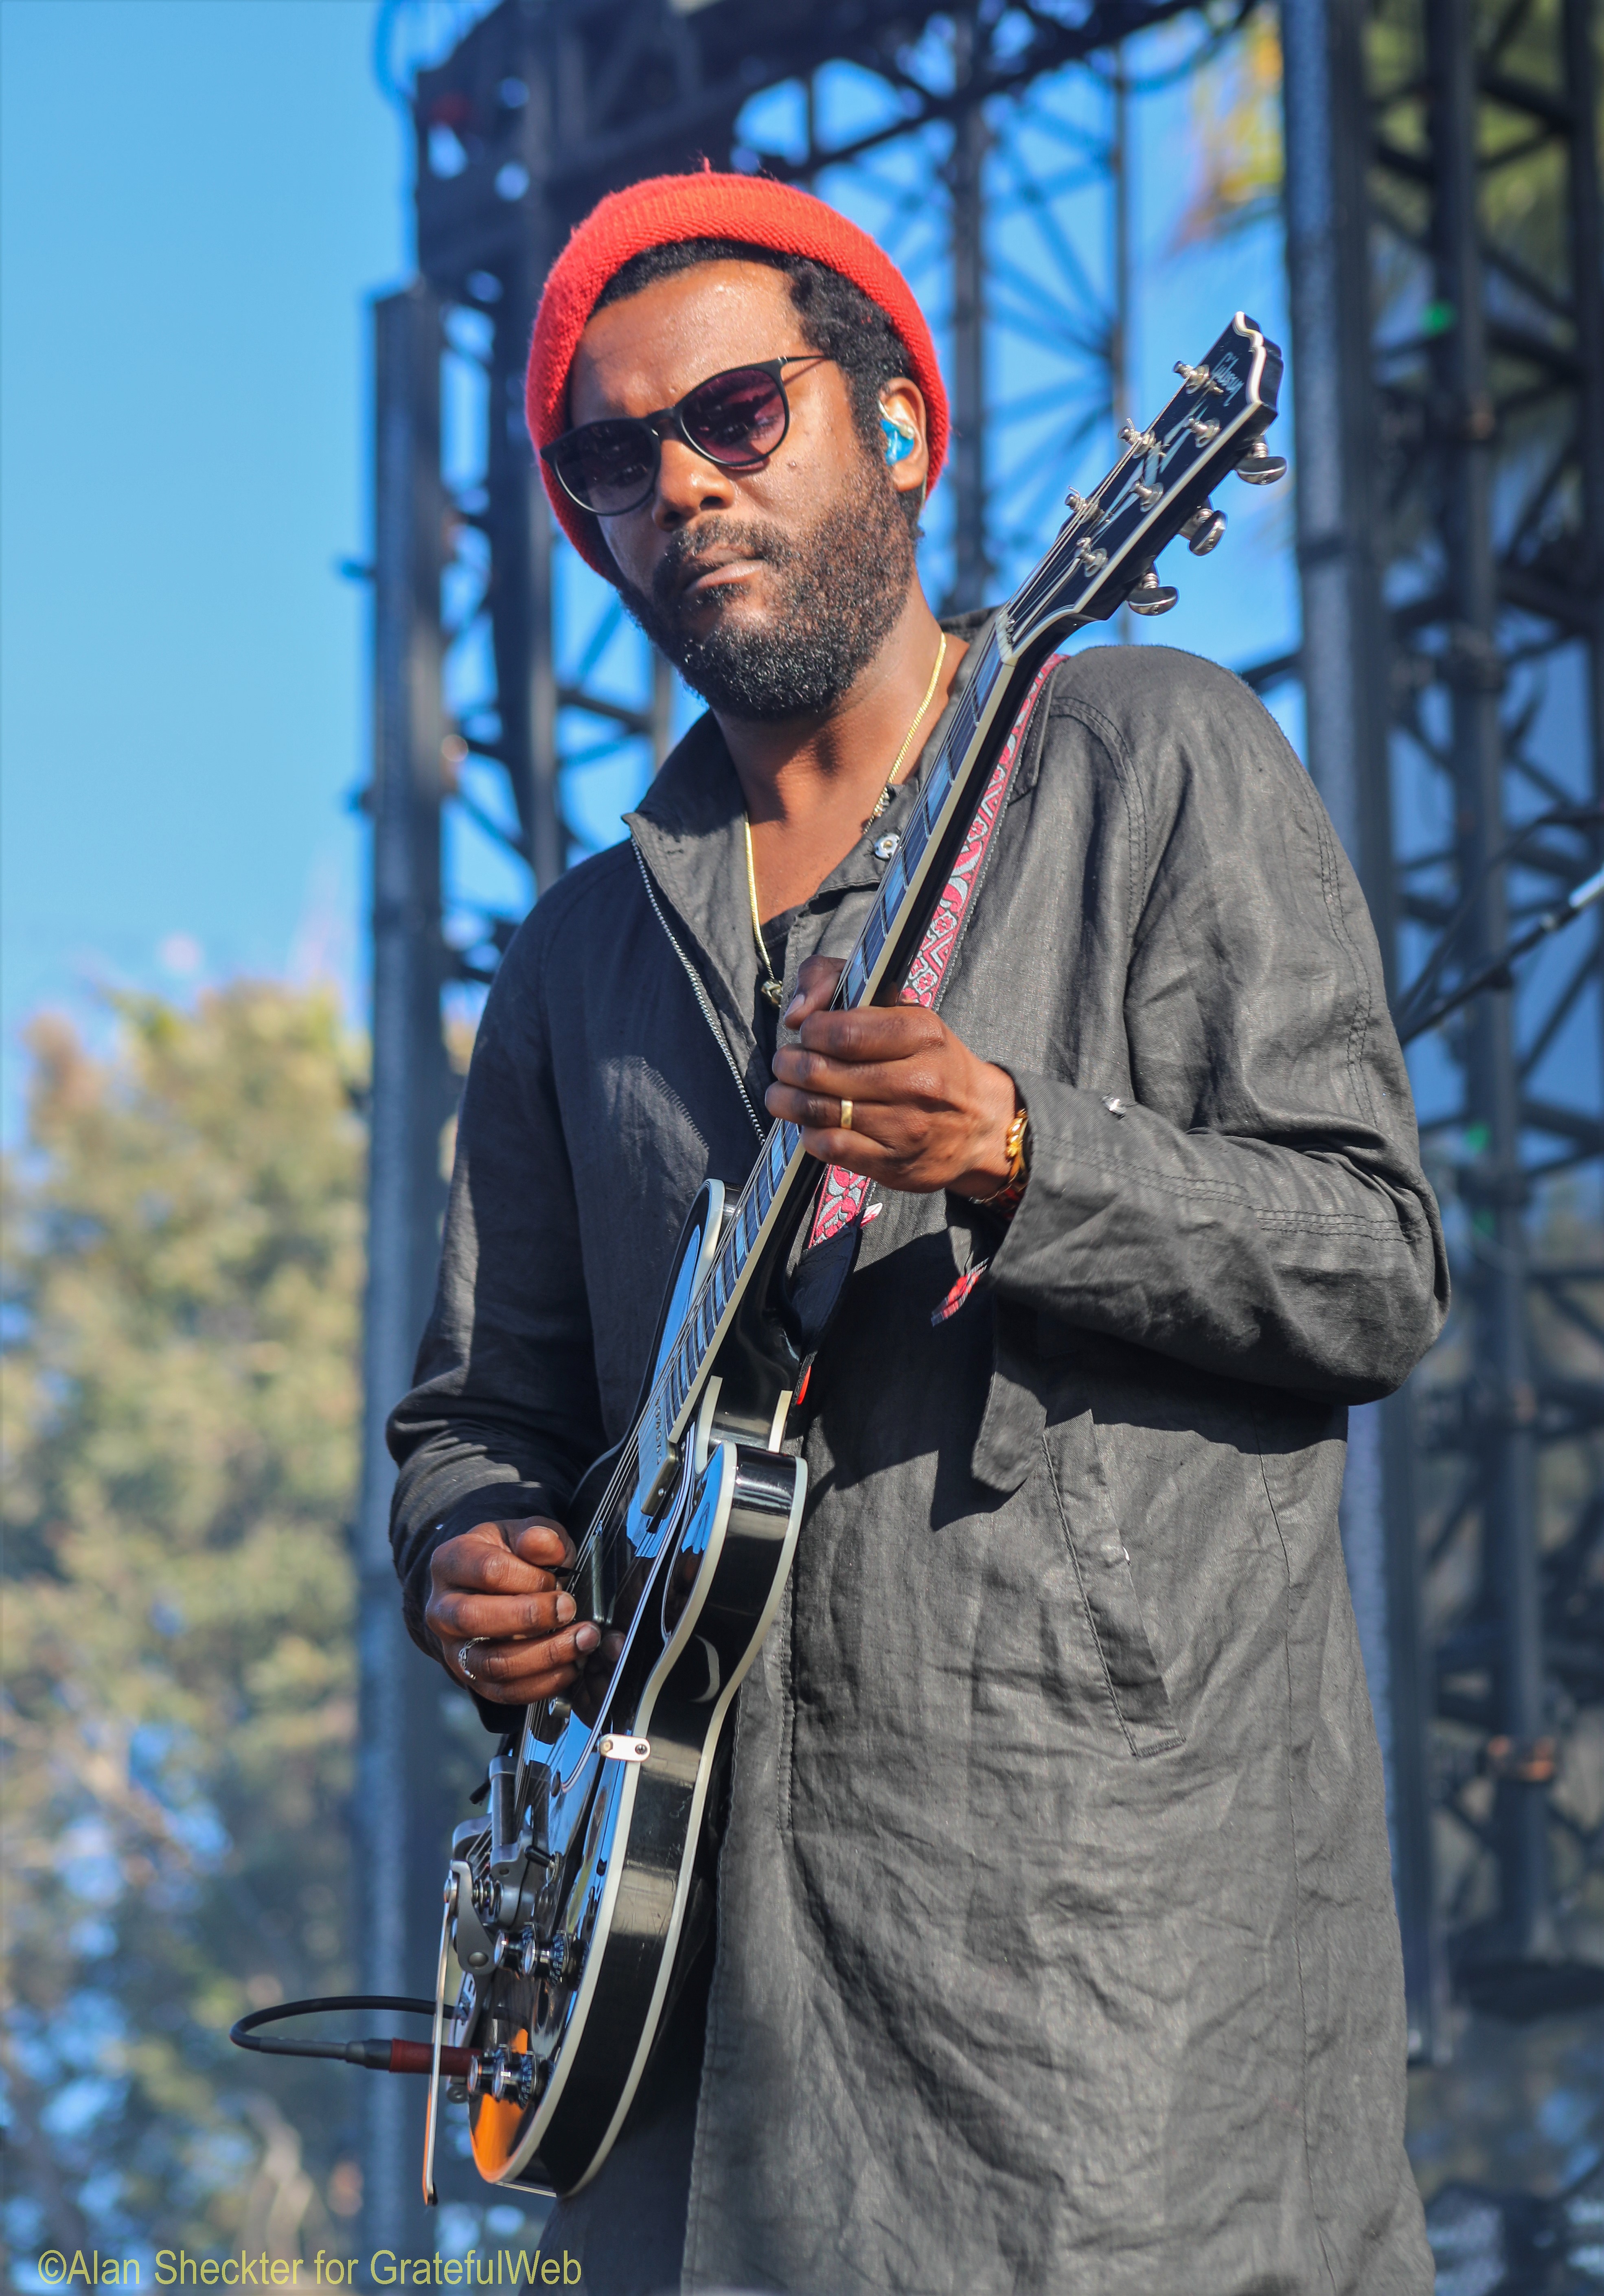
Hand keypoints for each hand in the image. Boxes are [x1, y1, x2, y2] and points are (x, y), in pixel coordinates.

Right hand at [426, 1516, 601, 1705]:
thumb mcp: (523, 1534)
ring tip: (581, 1640)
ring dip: (543, 1656)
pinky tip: (570, 1666)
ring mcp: (454, 1648)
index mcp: (451, 1562)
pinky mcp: (473, 1678)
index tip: (559, 1580)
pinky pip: (504, 1692)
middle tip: (570, 1609)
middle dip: (531, 1617)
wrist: (489, 1587)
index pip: (487, 1571)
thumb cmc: (511, 1557)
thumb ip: (537, 1537)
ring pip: (490, 1663)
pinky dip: (542, 1684)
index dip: (529, 1578)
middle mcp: (442, 1609)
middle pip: (475, 1619)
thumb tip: (546, 1546)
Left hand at [765, 955, 1019, 1196]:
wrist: (981, 1123)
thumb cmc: (928, 1058)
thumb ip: (837, 980)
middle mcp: (919, 1081)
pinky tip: (810, 1126)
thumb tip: (797, 1012)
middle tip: (786, 1064)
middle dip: (790, 1065)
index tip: (806, 1033)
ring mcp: (907, 1126)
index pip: (844, 1032)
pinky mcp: (896, 1164)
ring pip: (820, 1112)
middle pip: (823, 1072)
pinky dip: (809, 1135)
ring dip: (787, 1101)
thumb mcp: (899, 1006)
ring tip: (782, 1094)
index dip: (810, 1032)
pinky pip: (832, 1148)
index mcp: (921, 1033)